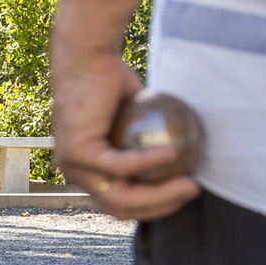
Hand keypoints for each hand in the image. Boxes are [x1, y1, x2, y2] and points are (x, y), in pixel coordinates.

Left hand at [50, 35, 197, 220]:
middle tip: (192, 191)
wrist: (86, 56)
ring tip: (189, 183)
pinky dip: (148, 162)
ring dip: (160, 194)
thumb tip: (185, 160)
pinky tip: (172, 154)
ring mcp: (73, 166)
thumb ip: (150, 141)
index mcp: (86, 171)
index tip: (185, 192)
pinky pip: (121, 165)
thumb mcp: (136, 117)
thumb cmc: (111, 81)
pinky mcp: (78, 151)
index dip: (155, 206)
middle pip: (122, 208)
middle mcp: (74, 174)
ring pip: (121, 195)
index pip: (121, 204)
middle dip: (161, 207)